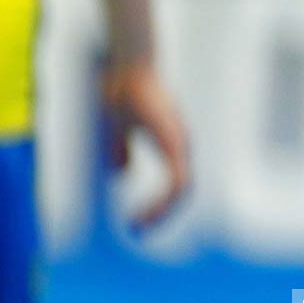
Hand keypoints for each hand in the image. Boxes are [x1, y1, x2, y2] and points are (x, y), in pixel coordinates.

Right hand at [101, 60, 190, 230]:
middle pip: (184, 191)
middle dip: (164, 215)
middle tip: (140, 231)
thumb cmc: (125, 90)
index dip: (161, 204)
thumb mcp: (119, 128)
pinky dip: (163, 201)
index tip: (138, 220)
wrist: (128, 70)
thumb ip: (120, 148)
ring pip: (183, 190)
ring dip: (163, 212)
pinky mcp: (174, 143)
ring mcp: (180, 143)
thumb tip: (120, 172)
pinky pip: (178, 182)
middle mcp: (181, 145)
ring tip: (139, 226)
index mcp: (171, 144)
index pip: (177, 183)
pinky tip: (142, 210)